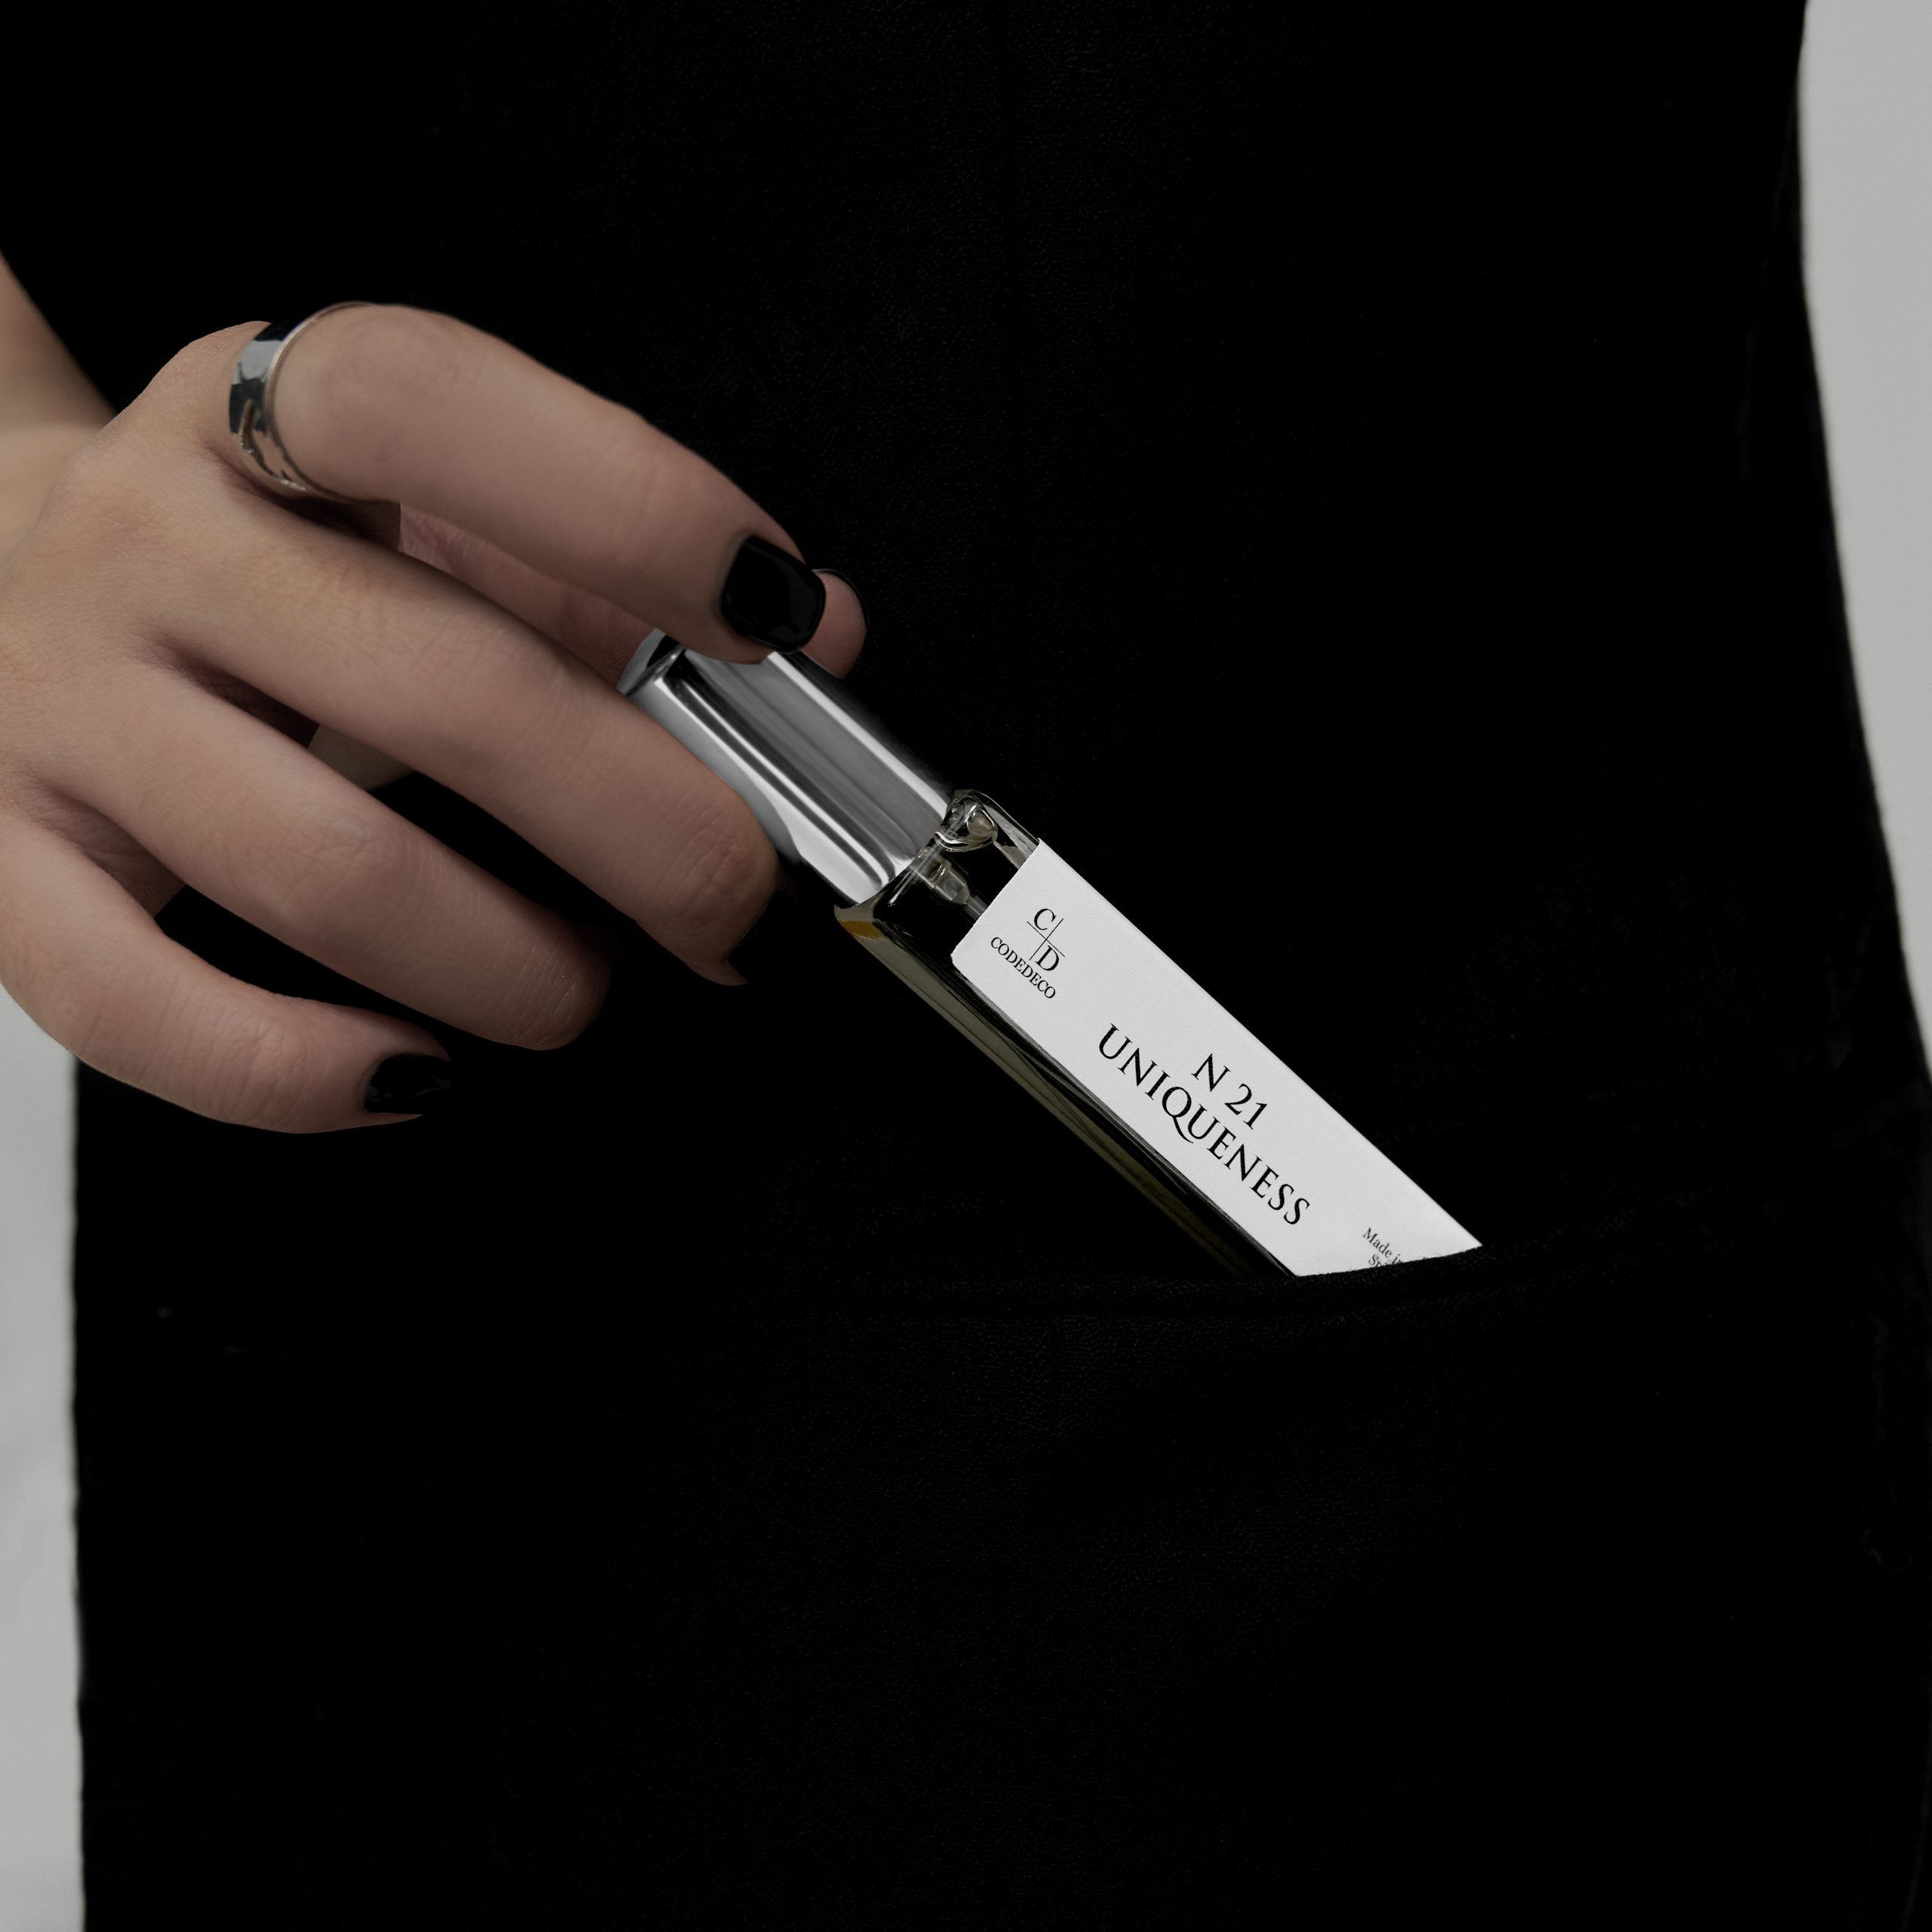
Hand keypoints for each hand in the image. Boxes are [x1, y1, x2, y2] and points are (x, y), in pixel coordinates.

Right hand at [0, 302, 864, 1129]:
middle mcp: (148, 549)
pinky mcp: (2, 869)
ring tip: (577, 980)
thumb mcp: (408, 496)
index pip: (431, 411)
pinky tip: (418, 1066)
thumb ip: (611, 556)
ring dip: (511, 966)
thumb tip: (825, 630)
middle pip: (443, 695)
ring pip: (323, 875)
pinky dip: (307, 1073)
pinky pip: (139, 1011)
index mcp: (259, 418)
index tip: (768, 611)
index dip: (630, 507)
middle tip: (731, 892)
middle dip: (651, 829)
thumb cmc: (247, 551)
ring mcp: (61, 714)